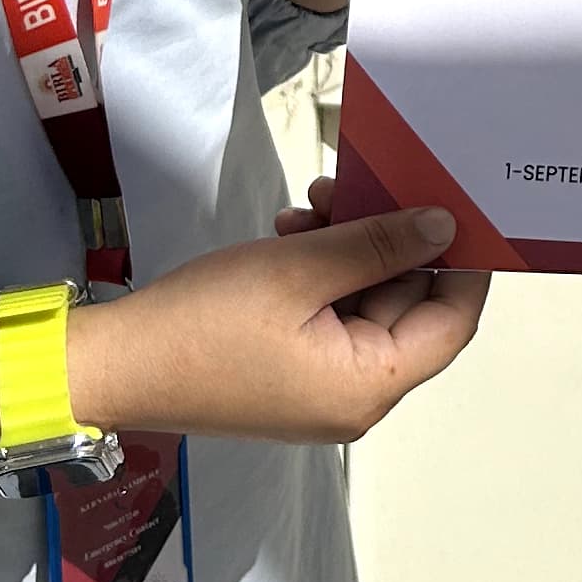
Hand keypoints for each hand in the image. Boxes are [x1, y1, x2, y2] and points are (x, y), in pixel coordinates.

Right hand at [77, 207, 485, 442]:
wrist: (117, 364)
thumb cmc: (205, 323)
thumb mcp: (299, 270)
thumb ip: (379, 245)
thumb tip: (445, 228)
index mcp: (369, 385)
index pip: (451, 322)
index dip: (463, 263)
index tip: (456, 206)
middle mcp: (354, 397)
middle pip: (405, 307)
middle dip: (386, 239)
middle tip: (356, 184)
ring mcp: (320, 386)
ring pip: (363, 301)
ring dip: (347, 246)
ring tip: (311, 204)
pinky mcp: (289, 371)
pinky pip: (327, 314)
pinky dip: (317, 270)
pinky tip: (289, 231)